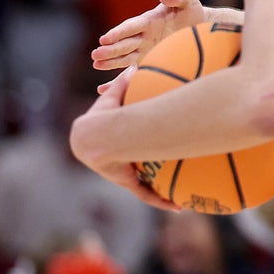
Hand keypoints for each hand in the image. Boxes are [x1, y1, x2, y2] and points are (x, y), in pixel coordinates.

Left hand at [69, 67, 181, 211]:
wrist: (95, 137)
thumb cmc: (105, 114)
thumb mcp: (116, 96)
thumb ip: (123, 82)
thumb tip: (134, 66)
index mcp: (108, 141)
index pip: (120, 145)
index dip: (129, 146)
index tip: (138, 145)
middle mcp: (115, 160)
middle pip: (134, 167)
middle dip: (145, 173)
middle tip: (162, 171)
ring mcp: (121, 173)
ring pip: (142, 185)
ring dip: (158, 192)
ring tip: (178, 197)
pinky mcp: (126, 183)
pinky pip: (146, 195)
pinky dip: (161, 201)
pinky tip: (177, 207)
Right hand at [91, 0, 205, 72]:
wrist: (203, 27)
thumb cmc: (192, 10)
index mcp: (149, 21)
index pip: (131, 27)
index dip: (118, 33)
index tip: (105, 39)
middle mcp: (143, 36)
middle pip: (124, 43)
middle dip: (110, 50)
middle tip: (96, 55)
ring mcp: (145, 51)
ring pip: (125, 58)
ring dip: (110, 62)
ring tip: (96, 65)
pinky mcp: (150, 62)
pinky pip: (132, 72)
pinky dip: (118, 81)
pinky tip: (102, 88)